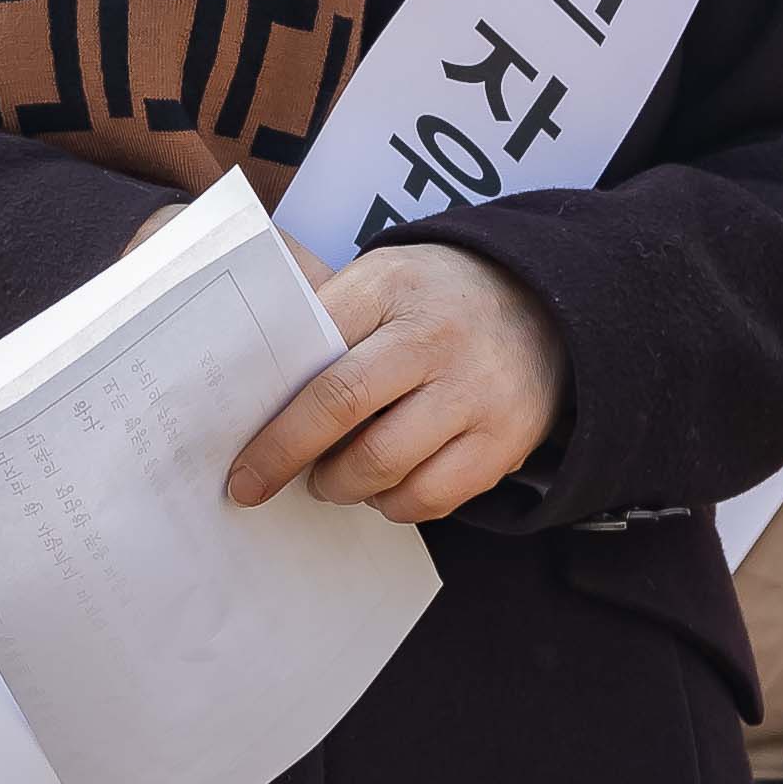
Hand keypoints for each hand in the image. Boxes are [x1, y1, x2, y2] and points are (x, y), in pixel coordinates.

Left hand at [225, 242, 560, 522]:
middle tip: (255, 483)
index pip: (313, 349)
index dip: (270, 410)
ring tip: (328, 478)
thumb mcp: (380, 280)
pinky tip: (381, 486)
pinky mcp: (503, 442)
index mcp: (391, 287)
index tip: (236, 451)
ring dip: (340, 485)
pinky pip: (430, 497)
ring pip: (384, 465)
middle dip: (286, 457)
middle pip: (342, 408)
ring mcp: (475, 393)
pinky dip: (393, 503)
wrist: (546, 304)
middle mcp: (436, 338)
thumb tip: (247, 372)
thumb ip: (321, 315)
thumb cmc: (434, 300)